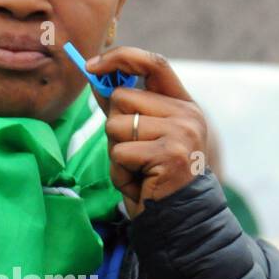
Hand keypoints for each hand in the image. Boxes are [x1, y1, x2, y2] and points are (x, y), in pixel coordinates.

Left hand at [85, 47, 208, 217]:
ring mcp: (182, 133)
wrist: (178, 220)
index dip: (121, 57)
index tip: (91, 64)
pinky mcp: (170, 154)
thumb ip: (122, 107)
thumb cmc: (153, 178)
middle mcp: (187, 114)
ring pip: (115, 125)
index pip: (154, 63)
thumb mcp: (138, 136)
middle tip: (134, 154)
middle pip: (121, 98)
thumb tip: (93, 74)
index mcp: (182, 104)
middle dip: (113, 127)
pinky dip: (119, 172)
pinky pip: (119, 152)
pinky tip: (139, 182)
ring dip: (115, 153)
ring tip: (137, 170)